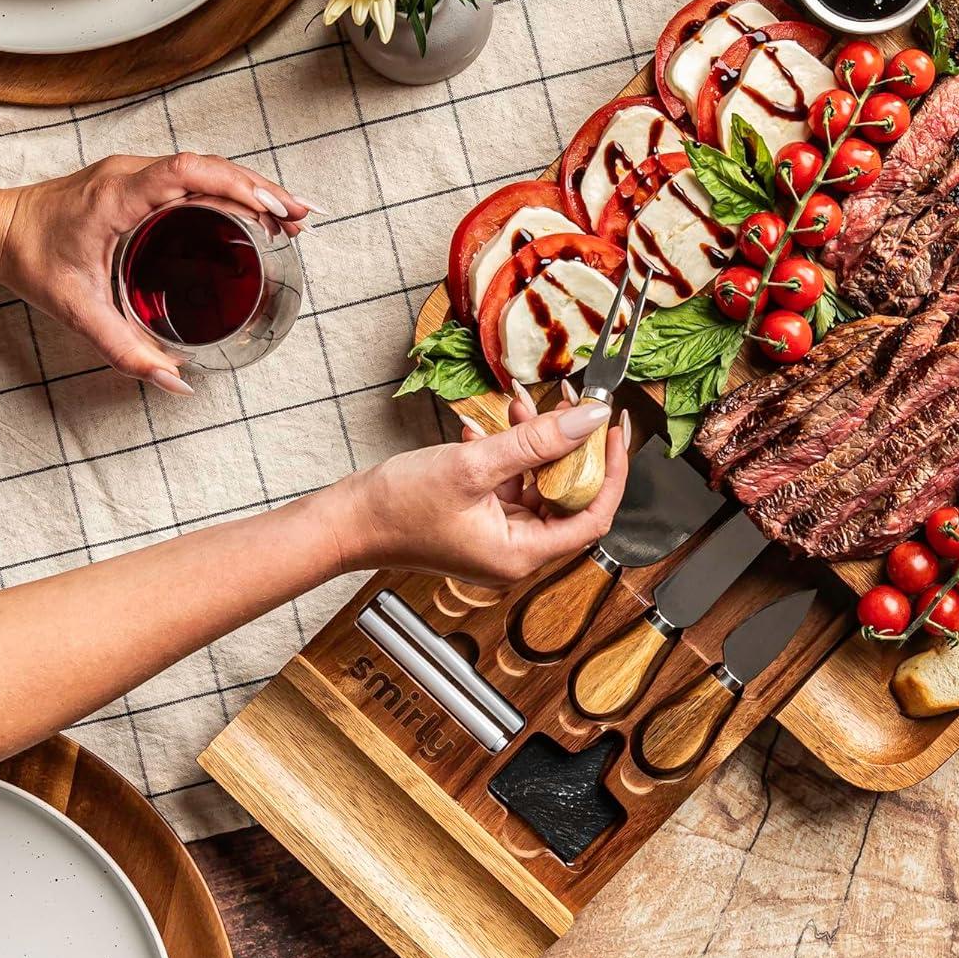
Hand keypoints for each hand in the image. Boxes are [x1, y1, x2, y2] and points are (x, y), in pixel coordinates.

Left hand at [0, 152, 316, 392]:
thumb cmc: (30, 261)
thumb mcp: (77, 311)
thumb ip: (125, 351)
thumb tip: (176, 383)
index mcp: (119, 195)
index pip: (189, 172)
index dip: (238, 186)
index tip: (275, 211)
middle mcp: (132, 174)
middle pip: (212, 166)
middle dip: (263, 190)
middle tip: (303, 219)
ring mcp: (136, 173)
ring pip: (208, 167)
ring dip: (252, 188)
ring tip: (291, 218)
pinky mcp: (138, 180)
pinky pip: (195, 176)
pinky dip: (230, 189)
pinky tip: (253, 213)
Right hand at [334, 389, 630, 586]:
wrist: (344, 523)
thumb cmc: (396, 508)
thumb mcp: (473, 466)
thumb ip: (537, 442)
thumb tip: (588, 420)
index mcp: (521, 554)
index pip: (593, 515)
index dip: (611, 470)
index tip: (614, 430)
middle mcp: (514, 551)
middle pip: (567, 496)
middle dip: (568, 446)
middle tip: (570, 403)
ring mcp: (495, 536)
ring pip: (536, 484)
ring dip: (534, 443)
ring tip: (522, 404)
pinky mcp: (477, 520)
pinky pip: (508, 483)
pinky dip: (506, 453)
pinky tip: (487, 426)